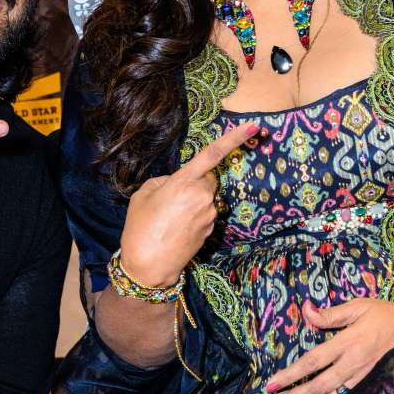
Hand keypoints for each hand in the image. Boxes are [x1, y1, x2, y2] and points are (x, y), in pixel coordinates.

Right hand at [118, 118, 259, 284]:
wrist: (150, 265)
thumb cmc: (140, 228)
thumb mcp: (143, 195)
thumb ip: (164, 180)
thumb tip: (177, 181)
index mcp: (185, 182)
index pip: (213, 155)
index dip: (234, 139)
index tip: (253, 127)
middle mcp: (202, 197)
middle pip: (208, 178)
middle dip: (196, 180)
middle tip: (171, 196)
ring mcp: (209, 215)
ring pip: (206, 196)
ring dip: (193, 200)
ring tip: (169, 216)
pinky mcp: (211, 230)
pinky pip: (205, 213)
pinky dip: (193, 215)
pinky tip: (176, 227)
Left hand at [264, 296, 393, 393]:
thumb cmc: (380, 313)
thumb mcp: (357, 306)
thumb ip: (330, 313)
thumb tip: (306, 310)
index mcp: (348, 343)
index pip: (313, 362)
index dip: (291, 375)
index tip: (272, 383)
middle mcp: (353, 363)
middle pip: (319, 386)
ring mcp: (358, 375)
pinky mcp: (362, 380)